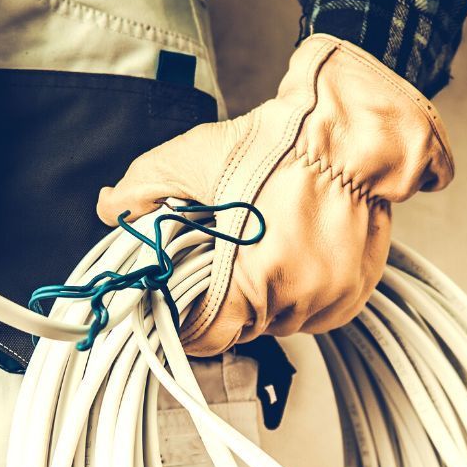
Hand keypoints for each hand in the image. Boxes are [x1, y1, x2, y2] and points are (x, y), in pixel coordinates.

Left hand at [96, 34, 454, 355]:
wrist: (351, 129)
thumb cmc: (276, 143)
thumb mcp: (192, 159)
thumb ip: (143, 188)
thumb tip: (111, 208)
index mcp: (252, 283)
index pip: (206, 338)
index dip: (187, 319)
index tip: (182, 301)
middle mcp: (296, 301)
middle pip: (244, 328)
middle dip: (226, 300)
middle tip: (222, 259)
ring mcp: (331, 300)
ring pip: (280, 322)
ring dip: (265, 298)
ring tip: (260, 250)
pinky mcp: (355, 293)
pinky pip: (316, 313)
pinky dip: (300, 294)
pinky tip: (291, 256)